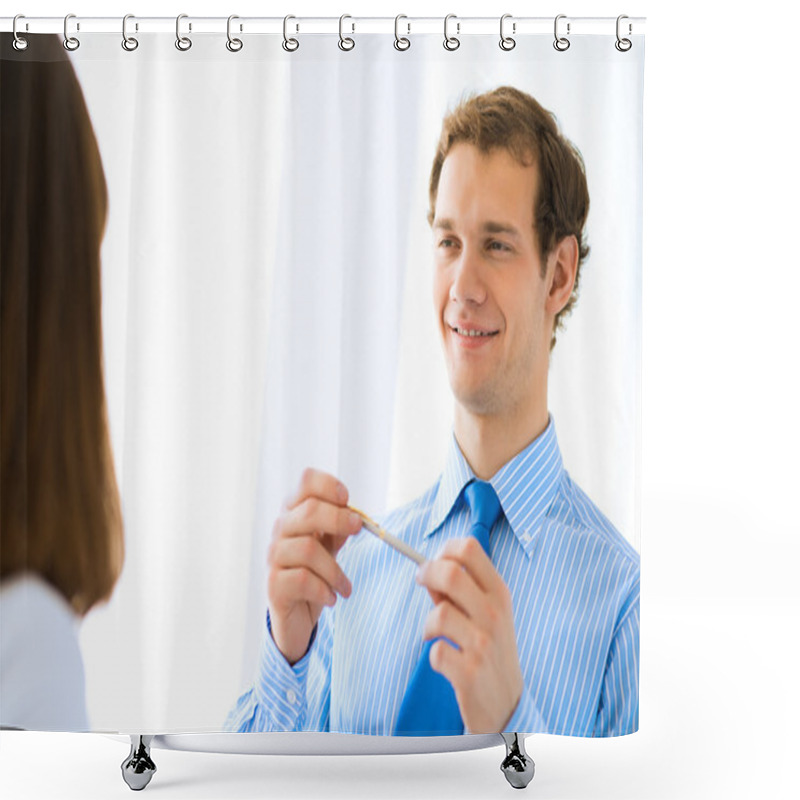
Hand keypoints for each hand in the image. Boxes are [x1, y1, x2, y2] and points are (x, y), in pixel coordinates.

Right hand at [267, 468, 362, 664]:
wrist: (296, 614)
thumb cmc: (315, 571)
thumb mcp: (331, 544)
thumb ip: (340, 528)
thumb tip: (353, 517)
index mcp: (296, 512)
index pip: (306, 482)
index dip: (328, 485)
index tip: (347, 500)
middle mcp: (281, 529)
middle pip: (309, 510)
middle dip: (339, 519)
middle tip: (359, 530)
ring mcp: (274, 556)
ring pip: (308, 549)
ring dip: (335, 570)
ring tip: (345, 586)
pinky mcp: (274, 584)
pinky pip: (302, 580)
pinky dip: (324, 590)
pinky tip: (331, 598)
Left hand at [415, 537, 522, 732]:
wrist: (509, 705)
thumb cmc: (491, 651)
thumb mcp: (486, 615)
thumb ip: (460, 592)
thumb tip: (429, 570)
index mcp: (499, 594)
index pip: (470, 549)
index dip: (444, 550)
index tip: (434, 562)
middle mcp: (494, 615)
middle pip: (451, 572)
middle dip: (426, 573)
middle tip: (420, 582)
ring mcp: (483, 644)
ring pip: (439, 613)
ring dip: (428, 623)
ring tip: (433, 634)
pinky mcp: (470, 673)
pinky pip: (436, 651)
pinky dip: (434, 655)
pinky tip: (445, 660)